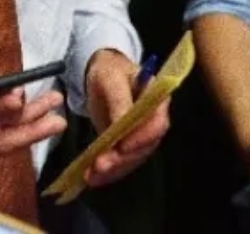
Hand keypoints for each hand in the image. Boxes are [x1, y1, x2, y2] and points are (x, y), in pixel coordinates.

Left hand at [83, 49, 169, 186]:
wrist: (100, 75)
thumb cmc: (109, 70)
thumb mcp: (111, 78)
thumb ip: (119, 100)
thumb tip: (122, 123)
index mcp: (157, 99)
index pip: (158, 123)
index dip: (143, 137)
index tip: (123, 146)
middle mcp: (153, 121)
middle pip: (145, 146)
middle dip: (123, 159)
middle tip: (100, 164)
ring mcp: (141, 136)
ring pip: (132, 159)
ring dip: (113, 170)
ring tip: (91, 175)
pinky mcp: (127, 145)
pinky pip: (121, 162)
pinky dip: (108, 172)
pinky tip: (91, 178)